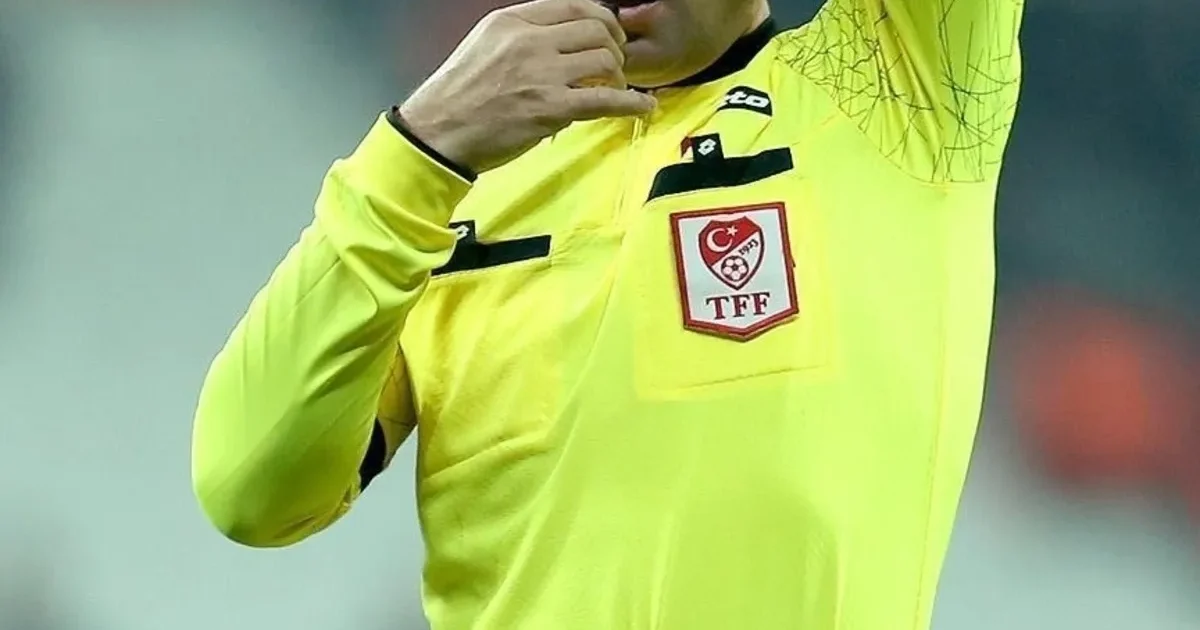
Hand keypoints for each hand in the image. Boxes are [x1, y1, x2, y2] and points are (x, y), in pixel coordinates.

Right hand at [398, 0, 656, 174]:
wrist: (438, 132)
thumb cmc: (457, 97)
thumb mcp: (484, 46)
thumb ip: (522, 38)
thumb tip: (559, 42)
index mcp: (512, 21)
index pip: (573, 5)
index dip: (600, 19)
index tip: (608, 34)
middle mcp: (530, 41)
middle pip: (596, 29)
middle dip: (614, 46)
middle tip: (615, 65)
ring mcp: (542, 74)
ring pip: (605, 61)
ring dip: (618, 76)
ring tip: (616, 89)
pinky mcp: (551, 109)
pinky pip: (606, 100)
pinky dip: (632, 104)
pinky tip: (643, 107)